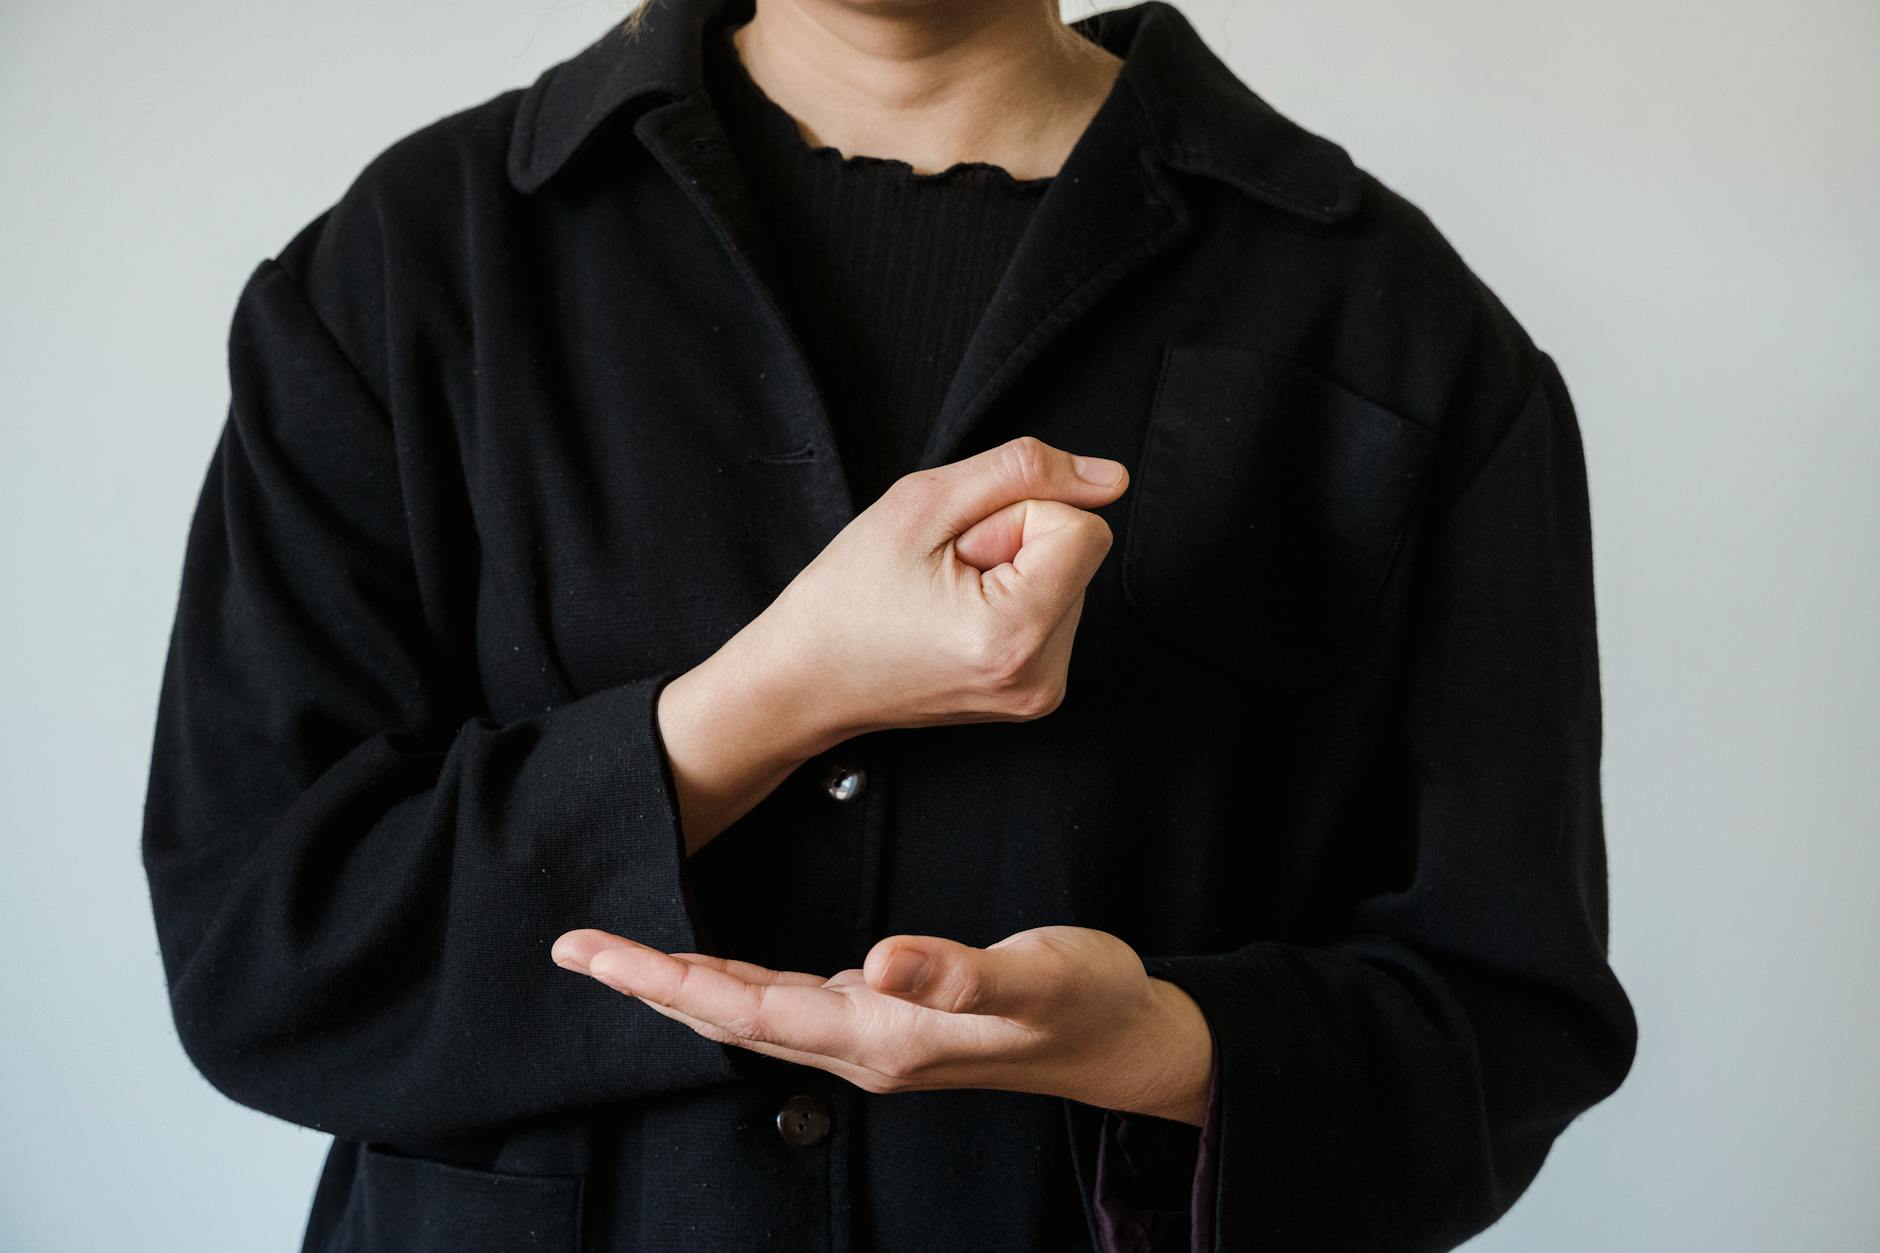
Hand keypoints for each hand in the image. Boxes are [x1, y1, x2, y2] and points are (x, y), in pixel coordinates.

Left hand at [550, 923, 1213, 1125]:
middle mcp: (864, 1045)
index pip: (747, 1010)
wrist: (1125, 1041)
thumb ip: (961, 971)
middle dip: (646, 985)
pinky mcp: (888, 1023)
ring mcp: (875, 1040)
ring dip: (680, 988)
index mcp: (883, 1036)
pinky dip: (732, 988)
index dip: (666, 980)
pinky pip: (785, 1009)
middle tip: (574, 946)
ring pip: (751, 1017)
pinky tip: (718, 971)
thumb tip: (876, 960)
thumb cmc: (1087, 1003)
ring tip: (620, 956)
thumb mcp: (1037, 978)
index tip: (597, 951)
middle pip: (729, 1019)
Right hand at [745, 435, 1129, 753]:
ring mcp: (1040, 692)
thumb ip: (1024, 472)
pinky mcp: (1035, 693)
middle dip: (1013, 544)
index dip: (1017, 516)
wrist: (805, 680)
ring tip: (943, 600)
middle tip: (941, 576)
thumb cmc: (846, 597)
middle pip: (1076, 554)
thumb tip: (1110, 478)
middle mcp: (1041, 675)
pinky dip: (1011, 600)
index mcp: (1015, 634)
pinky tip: (956, 619)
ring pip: (1067, 578)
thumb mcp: (921, 503)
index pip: (1082, 527)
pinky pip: (1053, 609)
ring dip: (1010, 571)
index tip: (961, 548)